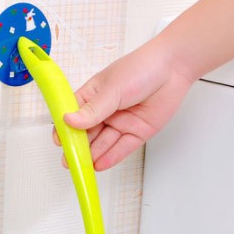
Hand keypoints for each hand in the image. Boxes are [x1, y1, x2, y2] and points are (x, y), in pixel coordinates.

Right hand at [54, 40, 193, 170]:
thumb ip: (92, 110)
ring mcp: (121, 122)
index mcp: (93, 96)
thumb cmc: (142, 68)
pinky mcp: (137, 132)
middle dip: (77, 147)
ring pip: (103, 143)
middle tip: (69, 160)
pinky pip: (121, 148)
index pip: (73, 115)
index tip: (59, 140)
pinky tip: (99, 165)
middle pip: (87, 133)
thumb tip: (69, 121)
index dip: (65, 128)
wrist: (174, 67)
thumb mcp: (112, 89)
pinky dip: (110, 158)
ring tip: (82, 167)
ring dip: (92, 155)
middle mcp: (106, 111)